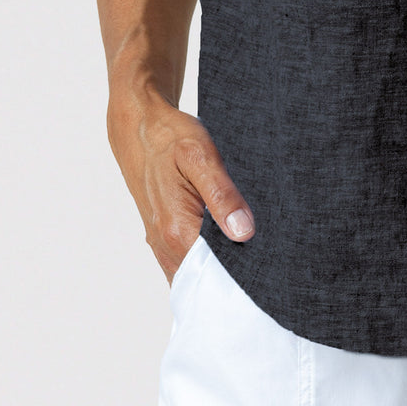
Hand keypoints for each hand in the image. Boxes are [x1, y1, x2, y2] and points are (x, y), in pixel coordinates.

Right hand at [107, 92, 255, 286]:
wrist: (139, 129)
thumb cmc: (170, 138)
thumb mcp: (201, 156)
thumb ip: (222, 195)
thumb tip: (244, 232)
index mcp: (177, 230)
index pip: (217, 271)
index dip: (244, 269)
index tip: (268, 261)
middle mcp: (166, 245)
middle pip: (207, 277)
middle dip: (235, 272)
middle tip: (265, 256)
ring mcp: (161, 245)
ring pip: (195, 273)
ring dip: (219, 268)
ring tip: (249, 249)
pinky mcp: (161, 239)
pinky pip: (185, 263)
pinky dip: (205, 262)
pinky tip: (225, 244)